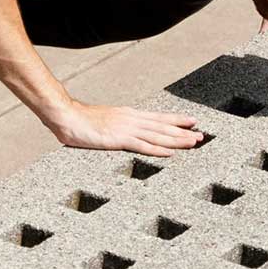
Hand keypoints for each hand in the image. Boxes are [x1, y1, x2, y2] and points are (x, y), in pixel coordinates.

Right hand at [46, 101, 203, 154]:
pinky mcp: (118, 139)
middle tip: (201, 135)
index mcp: (128, 115)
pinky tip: (169, 153)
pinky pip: (141, 146)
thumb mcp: (103, 121)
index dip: (175, 119)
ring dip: (177, 139)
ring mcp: (125, 129)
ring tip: (193, 143)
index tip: (191, 121)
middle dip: (183, 131)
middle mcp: (131, 119)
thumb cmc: (80, 121)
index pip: (157, 117)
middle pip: (162, 126)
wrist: (65, 115)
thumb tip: (122, 132)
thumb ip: (116, 127)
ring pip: (157, 135)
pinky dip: (157, 150)